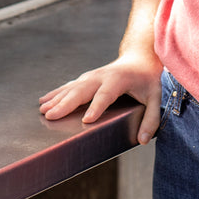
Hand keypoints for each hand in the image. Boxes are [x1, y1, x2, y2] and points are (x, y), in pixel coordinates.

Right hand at [39, 52, 164, 143]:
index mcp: (118, 80)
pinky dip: (56, 94)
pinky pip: (69, 86)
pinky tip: (44, 101)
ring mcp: (91, 76)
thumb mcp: (156, 98)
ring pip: (71, 88)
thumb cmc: (147, 79)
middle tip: (50, 115)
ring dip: (56, 99)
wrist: (138, 57)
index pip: (106, 95)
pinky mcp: (86, 78)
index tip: (86, 120)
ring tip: (43, 110)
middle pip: (81, 91)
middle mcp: (101, 76)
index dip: (96, 107)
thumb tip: (142, 140)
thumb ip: (151, 119)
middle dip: (65, 104)